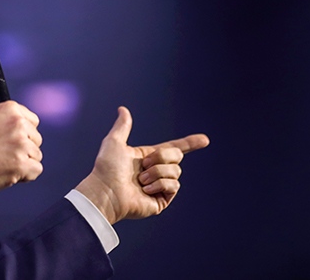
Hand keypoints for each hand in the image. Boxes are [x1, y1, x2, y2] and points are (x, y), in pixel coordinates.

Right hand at [0, 101, 42, 197]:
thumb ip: (7, 121)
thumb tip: (24, 130)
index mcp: (10, 109)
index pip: (33, 121)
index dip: (24, 134)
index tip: (13, 141)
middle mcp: (18, 124)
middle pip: (36, 140)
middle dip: (24, 150)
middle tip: (3, 156)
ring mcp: (20, 144)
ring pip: (36, 156)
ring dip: (23, 163)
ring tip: (2, 164)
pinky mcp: (20, 164)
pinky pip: (36, 170)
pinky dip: (25, 176)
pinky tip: (8, 174)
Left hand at [75, 106, 208, 223]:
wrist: (105, 192)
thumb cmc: (106, 168)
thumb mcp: (114, 142)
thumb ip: (122, 126)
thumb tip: (123, 109)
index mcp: (147, 157)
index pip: (173, 148)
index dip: (189, 143)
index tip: (204, 140)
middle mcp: (155, 171)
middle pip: (176, 155)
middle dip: (162, 156)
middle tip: (143, 165)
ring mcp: (159, 186)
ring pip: (176, 171)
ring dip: (157, 172)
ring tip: (140, 181)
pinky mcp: (162, 200)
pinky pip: (174, 185)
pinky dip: (159, 184)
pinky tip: (145, 190)